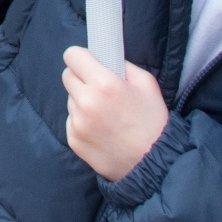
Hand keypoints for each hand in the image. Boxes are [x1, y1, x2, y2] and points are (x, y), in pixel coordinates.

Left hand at [63, 46, 169, 181]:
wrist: (154, 165)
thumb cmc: (153, 122)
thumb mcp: (147, 84)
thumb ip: (122, 65)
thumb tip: (103, 58)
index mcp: (104, 84)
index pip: (72, 56)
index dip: (82, 58)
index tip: (89, 63)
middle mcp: (86, 102)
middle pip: (67, 76)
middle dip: (81, 78)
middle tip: (99, 89)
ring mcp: (78, 123)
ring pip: (70, 99)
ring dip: (82, 101)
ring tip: (106, 114)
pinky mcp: (74, 140)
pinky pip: (71, 120)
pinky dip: (82, 121)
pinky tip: (102, 130)